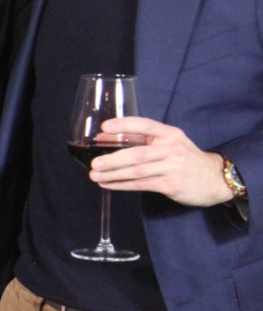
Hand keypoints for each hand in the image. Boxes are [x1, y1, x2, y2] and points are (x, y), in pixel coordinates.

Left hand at [92, 117, 233, 206]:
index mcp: (170, 134)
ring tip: (95, 176)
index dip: (124, 125)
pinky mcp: (171, 184)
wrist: (216, 178)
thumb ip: (145, 141)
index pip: (145, 125)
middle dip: (113, 159)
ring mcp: (172, 167)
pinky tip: (109, 185)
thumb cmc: (186, 159)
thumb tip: (107, 138)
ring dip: (113, 174)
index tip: (104, 128)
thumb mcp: (172, 143)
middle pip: (137, 153)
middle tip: (94, 164)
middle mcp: (171, 149)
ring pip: (137, 171)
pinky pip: (142, 185)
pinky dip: (122, 185)